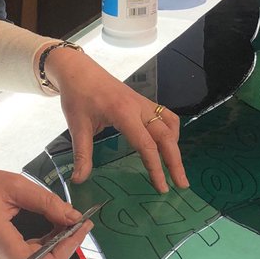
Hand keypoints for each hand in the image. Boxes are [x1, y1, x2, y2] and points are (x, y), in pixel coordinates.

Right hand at [0, 165, 92, 258]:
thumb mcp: (13, 185)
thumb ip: (45, 202)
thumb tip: (72, 216)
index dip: (62, 253)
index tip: (79, 230)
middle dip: (63, 249)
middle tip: (79, 226)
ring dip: (54, 247)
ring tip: (67, 224)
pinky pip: (22, 255)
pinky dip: (41, 245)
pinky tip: (50, 227)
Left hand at [44, 50, 188, 193]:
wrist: (79, 71)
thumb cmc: (77, 97)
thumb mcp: (77, 126)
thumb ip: (82, 154)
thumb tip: (79, 180)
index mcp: (124, 113)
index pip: (146, 144)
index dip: (156, 168)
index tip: (161, 187)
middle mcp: (140, 107)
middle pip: (166, 136)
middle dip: (176, 162)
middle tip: (182, 184)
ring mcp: (144, 103)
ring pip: (170, 124)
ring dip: (175, 146)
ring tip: (175, 167)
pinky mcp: (144, 102)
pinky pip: (165, 116)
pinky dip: (171, 132)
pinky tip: (166, 145)